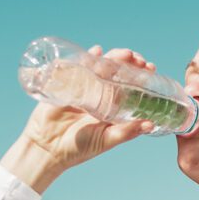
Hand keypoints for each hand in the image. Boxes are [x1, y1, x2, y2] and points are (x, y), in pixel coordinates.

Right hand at [18, 44, 158, 171]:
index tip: (151, 68)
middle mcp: (100, 93)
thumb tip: (151, 125)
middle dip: (129, 62)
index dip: (141, 75)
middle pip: (117, 71)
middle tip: (139, 59)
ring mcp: (83, 87)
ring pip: (101, 66)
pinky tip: (97, 51)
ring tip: (125, 54)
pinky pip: (78, 66)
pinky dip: (87, 56)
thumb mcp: (106, 140)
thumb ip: (126, 132)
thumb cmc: (78, 149)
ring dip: (114, 57)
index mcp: (112, 106)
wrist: (47, 149)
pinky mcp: (67, 84)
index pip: (131, 85)